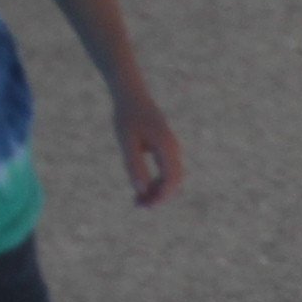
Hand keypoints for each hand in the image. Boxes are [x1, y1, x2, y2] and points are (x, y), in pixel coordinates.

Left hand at [110, 89, 182, 205]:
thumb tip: (141, 191)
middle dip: (159, 197)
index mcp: (167, 148)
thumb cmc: (127, 116)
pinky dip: (156, 182)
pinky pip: (165, 171)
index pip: (171, 180)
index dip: (161, 196)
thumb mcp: (126, 141)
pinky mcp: (165, 149)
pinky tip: (140, 187)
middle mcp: (173, 150)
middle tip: (138, 206)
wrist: (131, 95)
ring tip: (137, 201)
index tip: (145, 206)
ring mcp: (171, 149)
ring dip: (157, 191)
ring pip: (171, 178)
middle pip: (174, 182)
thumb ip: (134, 166)